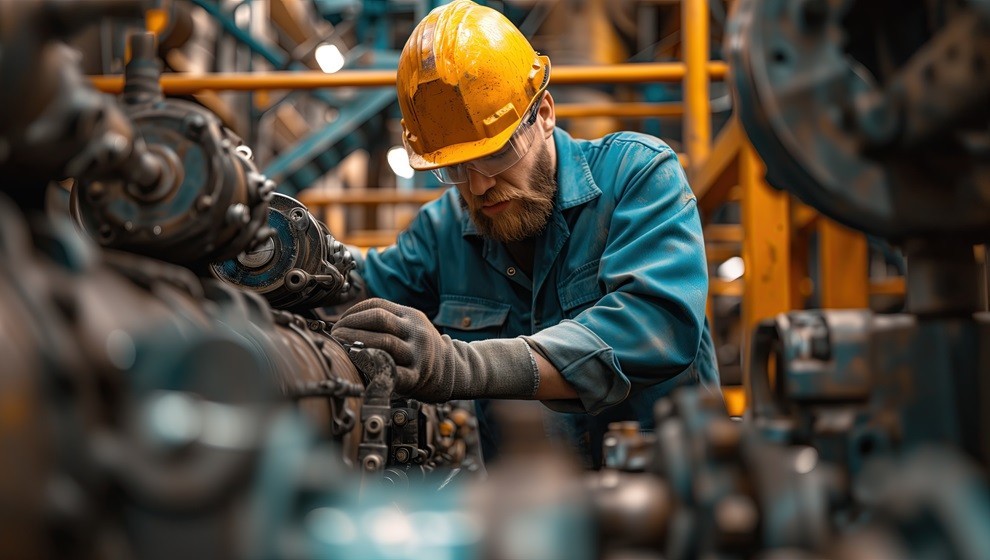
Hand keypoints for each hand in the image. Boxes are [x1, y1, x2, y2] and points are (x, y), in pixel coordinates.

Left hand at [330, 298, 538, 401]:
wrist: (449, 371)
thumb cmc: (417, 348)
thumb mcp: (408, 326)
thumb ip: (385, 321)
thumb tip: (342, 324)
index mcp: (410, 316)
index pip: (376, 305)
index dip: (352, 313)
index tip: (338, 324)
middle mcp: (415, 331)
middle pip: (378, 319)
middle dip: (350, 326)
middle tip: (335, 336)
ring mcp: (417, 353)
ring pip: (384, 342)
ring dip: (356, 344)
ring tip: (341, 349)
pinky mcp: (416, 376)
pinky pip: (392, 371)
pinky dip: (373, 368)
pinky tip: (359, 367)